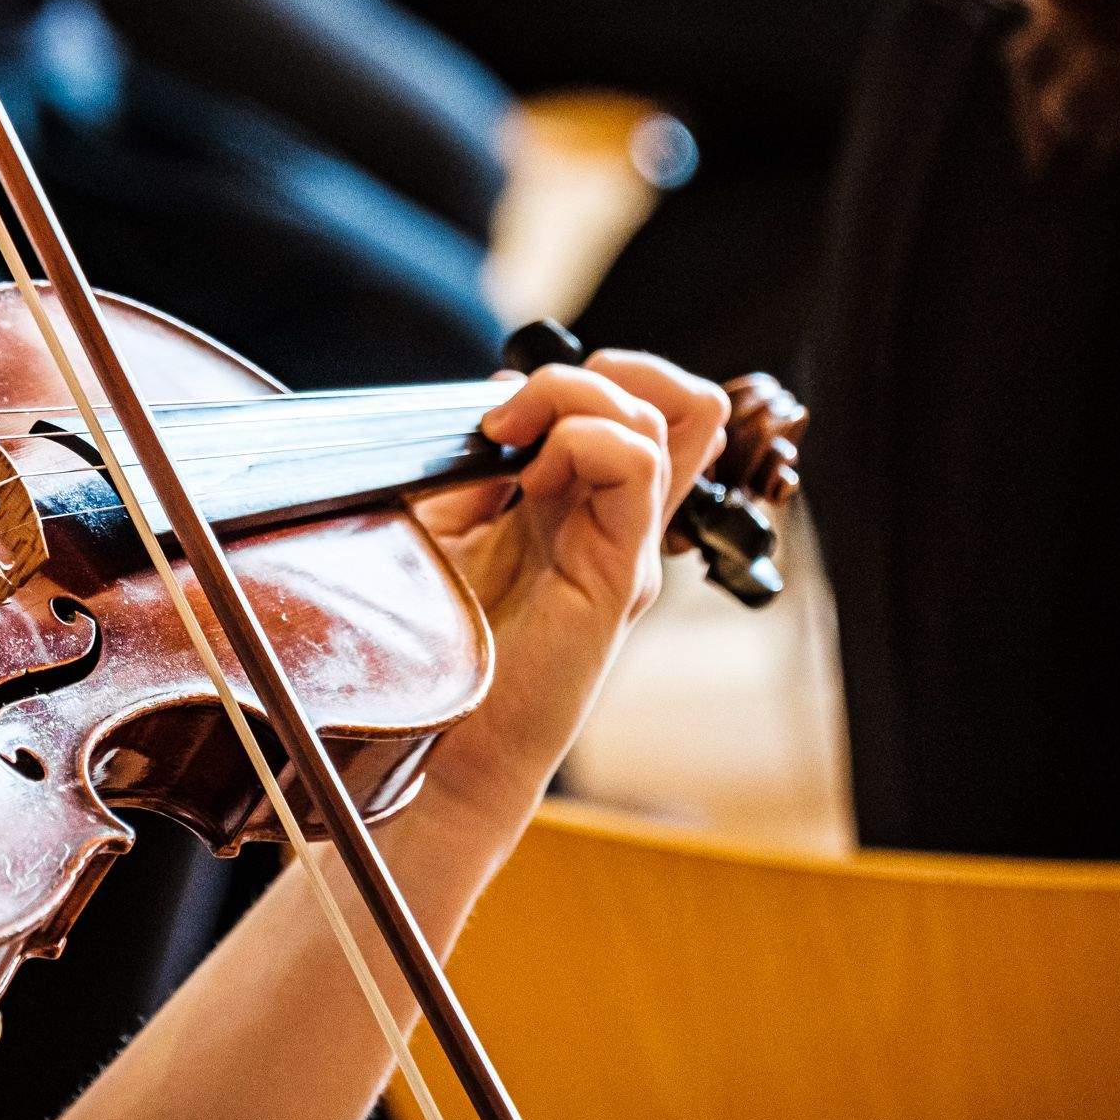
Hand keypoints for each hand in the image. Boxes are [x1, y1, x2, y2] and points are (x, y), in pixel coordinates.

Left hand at [412, 351, 727, 822]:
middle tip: (508, 420)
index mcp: (585, 502)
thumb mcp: (444, 525)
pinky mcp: (619, 577)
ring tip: (514, 452)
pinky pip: (638, 468)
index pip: (642, 402)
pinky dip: (581, 442)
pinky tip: (529, 484)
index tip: (495, 413)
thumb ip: (477, 462)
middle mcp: (621, 519)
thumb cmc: (445, 646)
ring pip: (665, 415)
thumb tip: (503, 394)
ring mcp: (629, 545)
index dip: (579, 376)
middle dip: (587, 373)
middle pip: (675, 397)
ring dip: (575, 402)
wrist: (449, 746)